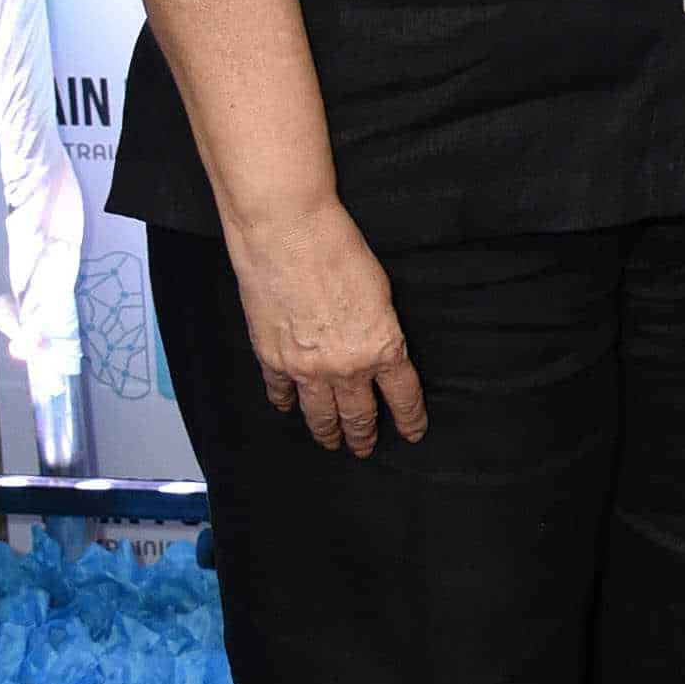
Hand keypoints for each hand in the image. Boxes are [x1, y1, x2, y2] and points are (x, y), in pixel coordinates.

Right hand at [223, 197, 426, 453]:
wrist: (288, 234)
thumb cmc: (340, 250)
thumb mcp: (381, 292)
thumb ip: (380, 328)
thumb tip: (377, 348)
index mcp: (382, 348)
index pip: (403, 397)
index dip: (409, 419)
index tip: (413, 434)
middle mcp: (345, 367)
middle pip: (359, 415)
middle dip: (364, 435)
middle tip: (365, 449)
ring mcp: (305, 368)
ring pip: (319, 414)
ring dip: (326, 431)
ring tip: (330, 442)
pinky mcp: (271, 357)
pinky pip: (281, 391)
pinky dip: (285, 402)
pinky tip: (288, 407)